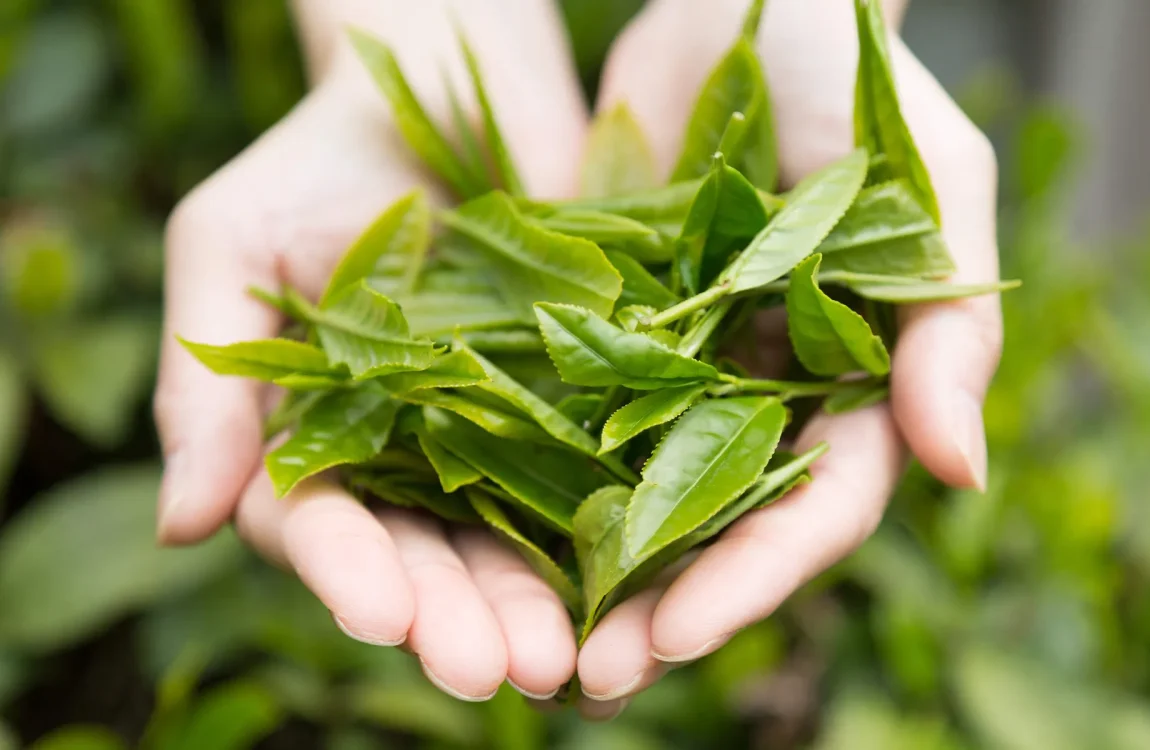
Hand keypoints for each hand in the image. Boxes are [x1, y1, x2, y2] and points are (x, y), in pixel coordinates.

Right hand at [154, 0, 588, 701]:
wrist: (451, 86)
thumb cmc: (322, 156)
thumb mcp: (231, 245)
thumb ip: (206, 385)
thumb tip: (179, 529)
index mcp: (314, 433)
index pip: (320, 524)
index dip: (349, 572)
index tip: (383, 614)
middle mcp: (406, 453)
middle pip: (424, 555)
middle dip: (454, 617)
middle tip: (488, 671)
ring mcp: (494, 432)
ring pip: (508, 539)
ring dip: (529, 603)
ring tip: (560, 660)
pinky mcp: (573, 400)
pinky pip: (588, 473)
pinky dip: (605, 528)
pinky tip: (630, 579)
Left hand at [575, 0, 1000, 718]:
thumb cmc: (847, 71)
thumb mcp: (928, 180)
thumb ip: (950, 321)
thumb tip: (962, 472)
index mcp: (852, 380)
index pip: (814, 510)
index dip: (752, 579)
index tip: (675, 636)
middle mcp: (764, 390)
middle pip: (717, 525)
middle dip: (657, 604)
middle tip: (582, 679)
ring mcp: (680, 362)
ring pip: (635, 489)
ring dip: (583, 568)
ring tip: (520, 638)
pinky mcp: (604, 324)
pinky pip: (564, 408)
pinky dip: (528, 473)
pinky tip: (476, 527)